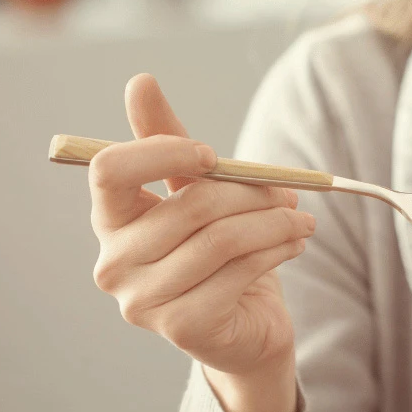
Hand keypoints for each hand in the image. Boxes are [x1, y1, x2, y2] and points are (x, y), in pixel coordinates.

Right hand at [88, 75, 315, 411]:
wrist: (245, 329)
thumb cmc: (219, 254)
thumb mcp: (197, 194)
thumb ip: (170, 144)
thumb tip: (140, 82)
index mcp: (109, 221)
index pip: (110, 171)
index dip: (162, 152)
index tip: (211, 154)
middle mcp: (113, 263)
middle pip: (188, 205)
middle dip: (250, 192)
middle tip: (291, 192)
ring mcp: (143, 300)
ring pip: (221, 239)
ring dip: (274, 222)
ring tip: (302, 218)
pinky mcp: (182, 327)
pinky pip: (239, 271)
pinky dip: (276, 250)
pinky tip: (294, 244)